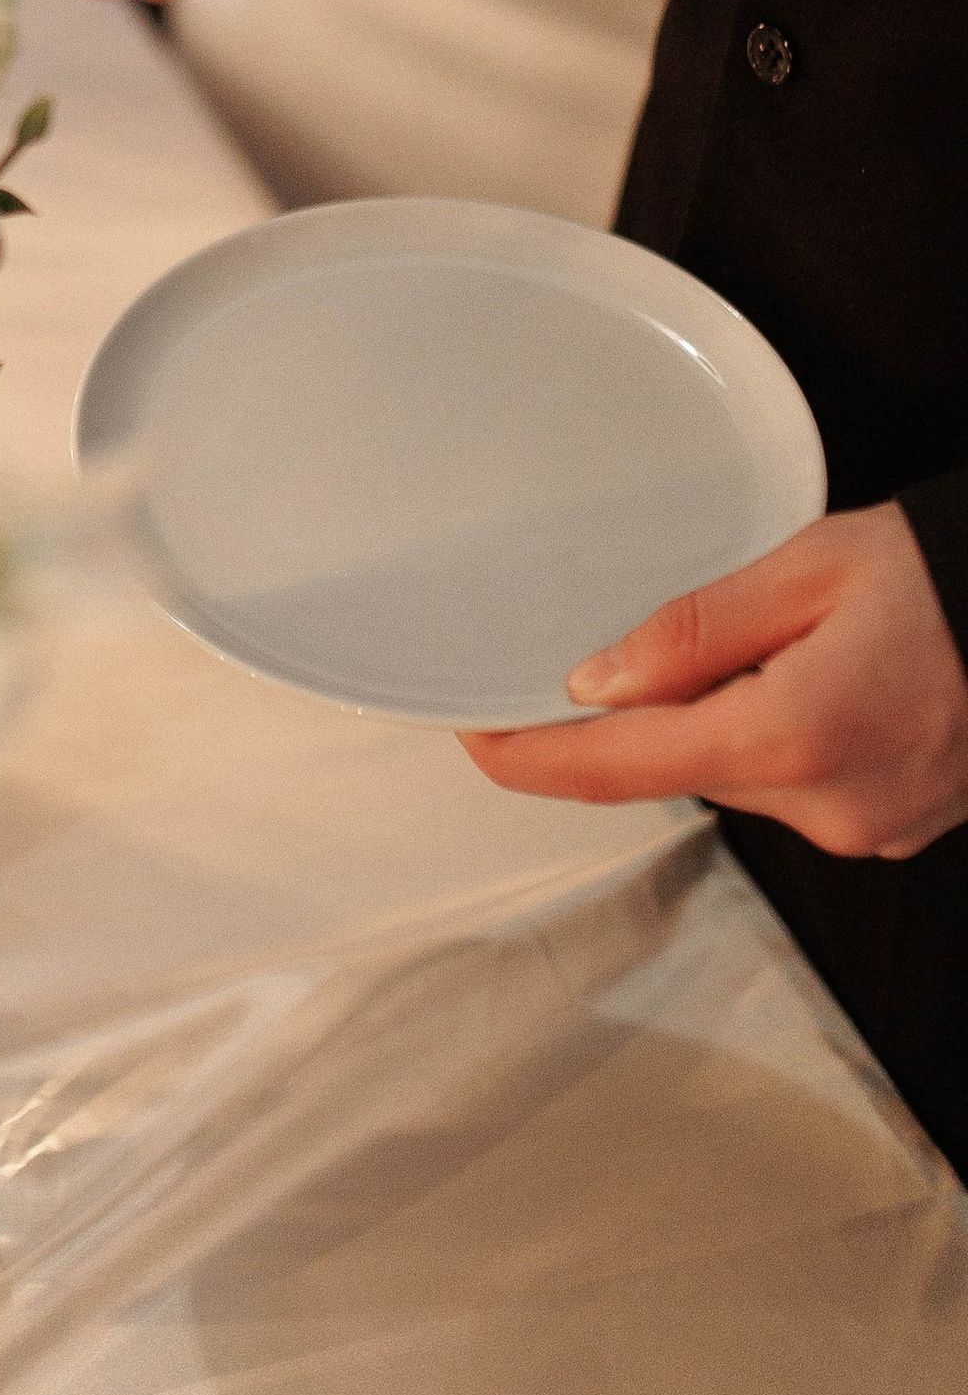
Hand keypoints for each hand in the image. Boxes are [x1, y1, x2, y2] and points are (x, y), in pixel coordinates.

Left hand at [462, 503, 967, 860]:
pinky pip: (795, 788)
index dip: (530, 756)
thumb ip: (694, 628)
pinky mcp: (891, 827)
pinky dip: (780, 737)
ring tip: (785, 639)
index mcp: (788, 740)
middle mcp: (824, 808)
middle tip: (670, 626)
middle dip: (653, 708)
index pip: (614, 769)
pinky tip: (820, 677)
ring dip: (726, 719)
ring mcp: (864, 828)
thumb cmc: (951, 573)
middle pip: (678, 768)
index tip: (474, 733)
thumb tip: (592, 680)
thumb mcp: (812, 567)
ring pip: (737, 777)